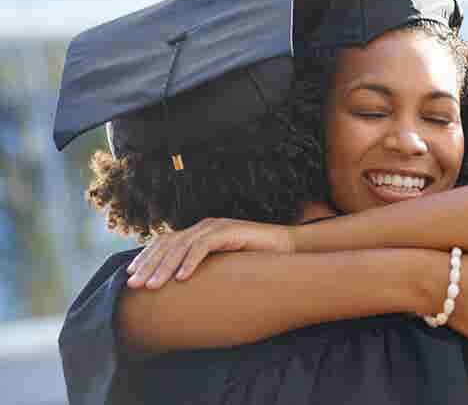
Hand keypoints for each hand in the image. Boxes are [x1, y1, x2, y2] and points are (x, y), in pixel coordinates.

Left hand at [126, 217, 293, 288]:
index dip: (146, 257)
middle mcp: (205, 226)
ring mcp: (217, 227)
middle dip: (148, 265)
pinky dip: (191, 262)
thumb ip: (205, 269)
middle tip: (134, 285)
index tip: (131, 275)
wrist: (288, 248)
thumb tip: (181, 288)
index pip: (166, 241)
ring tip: (153, 286)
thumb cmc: (257, 260)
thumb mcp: (223, 265)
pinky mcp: (230, 232)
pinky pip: (204, 247)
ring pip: (182, 246)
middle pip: (168, 244)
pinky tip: (182, 278)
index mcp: (200, 232)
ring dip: (165, 267)